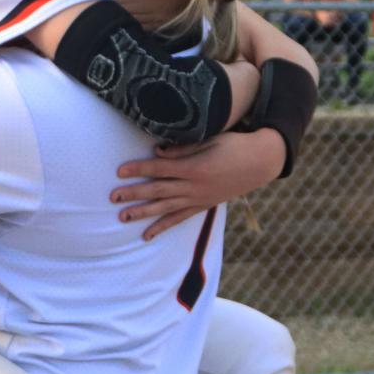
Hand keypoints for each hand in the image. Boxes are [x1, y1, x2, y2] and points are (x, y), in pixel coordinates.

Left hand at [113, 129, 284, 238]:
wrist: (260, 163)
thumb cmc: (234, 145)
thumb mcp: (211, 139)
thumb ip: (183, 148)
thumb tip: (158, 152)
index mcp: (195, 167)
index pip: (160, 169)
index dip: (139, 169)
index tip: (119, 171)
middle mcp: (194, 186)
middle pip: (158, 191)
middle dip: (134, 193)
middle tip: (113, 196)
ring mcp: (198, 199)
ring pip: (165, 209)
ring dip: (143, 213)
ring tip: (122, 217)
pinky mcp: (203, 206)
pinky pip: (179, 219)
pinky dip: (163, 227)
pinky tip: (146, 234)